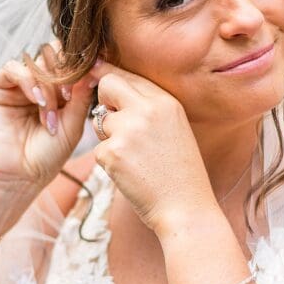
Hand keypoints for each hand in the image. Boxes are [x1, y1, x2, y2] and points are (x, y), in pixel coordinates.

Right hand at [0, 41, 97, 190]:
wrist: (21, 176)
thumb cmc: (48, 155)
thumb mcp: (73, 125)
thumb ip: (81, 96)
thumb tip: (94, 67)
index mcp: (60, 90)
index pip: (71, 62)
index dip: (82, 64)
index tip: (93, 75)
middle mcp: (40, 83)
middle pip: (54, 54)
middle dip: (64, 72)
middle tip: (68, 96)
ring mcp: (20, 84)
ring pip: (37, 61)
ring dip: (48, 84)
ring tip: (50, 111)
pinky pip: (13, 68)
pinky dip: (29, 81)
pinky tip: (38, 101)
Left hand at [87, 59, 216, 234]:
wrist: (186, 208)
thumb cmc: (181, 174)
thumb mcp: (175, 129)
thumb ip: (150, 109)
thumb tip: (117, 94)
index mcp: (166, 102)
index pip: (129, 75)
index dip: (110, 76)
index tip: (97, 74)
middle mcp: (147, 110)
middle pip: (108, 85)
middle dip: (103, 100)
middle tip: (112, 122)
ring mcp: (128, 131)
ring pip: (99, 122)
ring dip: (109, 139)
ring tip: (135, 160)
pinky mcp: (112, 153)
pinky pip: (98, 150)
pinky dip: (109, 163)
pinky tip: (130, 174)